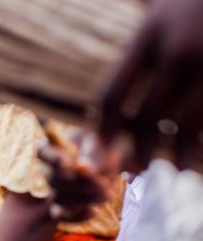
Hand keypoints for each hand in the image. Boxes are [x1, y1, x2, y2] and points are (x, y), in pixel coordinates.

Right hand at [38, 135, 111, 221]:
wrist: (109, 162)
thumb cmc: (102, 148)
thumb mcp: (101, 147)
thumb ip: (92, 156)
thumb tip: (83, 168)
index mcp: (53, 148)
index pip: (43, 152)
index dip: (51, 159)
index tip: (66, 162)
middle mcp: (49, 170)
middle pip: (53, 180)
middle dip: (77, 184)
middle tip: (102, 184)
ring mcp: (53, 189)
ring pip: (59, 199)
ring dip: (83, 199)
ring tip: (105, 194)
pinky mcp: (60, 206)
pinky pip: (60, 215)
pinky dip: (76, 216)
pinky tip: (92, 212)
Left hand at [100, 0, 202, 170]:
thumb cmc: (194, 3)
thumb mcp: (159, 17)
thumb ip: (139, 55)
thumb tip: (107, 103)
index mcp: (147, 38)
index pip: (112, 94)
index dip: (104, 129)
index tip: (103, 149)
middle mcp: (175, 53)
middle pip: (147, 116)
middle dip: (141, 148)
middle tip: (138, 166)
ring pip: (184, 125)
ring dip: (178, 151)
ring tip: (178, 168)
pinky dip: (201, 139)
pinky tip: (199, 150)